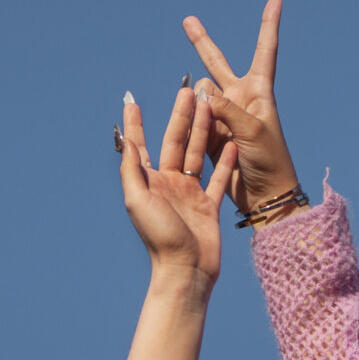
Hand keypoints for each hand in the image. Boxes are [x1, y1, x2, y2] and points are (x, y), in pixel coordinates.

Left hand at [117, 88, 232, 282]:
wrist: (186, 269)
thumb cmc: (159, 238)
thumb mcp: (138, 200)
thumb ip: (133, 170)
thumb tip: (127, 141)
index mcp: (148, 182)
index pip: (140, 146)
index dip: (135, 124)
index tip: (131, 100)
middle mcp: (168, 184)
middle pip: (175, 142)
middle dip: (181, 117)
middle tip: (188, 90)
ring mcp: (190, 194)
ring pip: (197, 154)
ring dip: (203, 130)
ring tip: (210, 105)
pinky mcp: (209, 205)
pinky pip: (219, 178)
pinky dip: (224, 161)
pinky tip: (231, 142)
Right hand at [183, 0, 297, 210]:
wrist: (265, 196)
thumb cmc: (270, 161)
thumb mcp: (252, 131)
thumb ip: (226, 108)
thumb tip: (199, 89)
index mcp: (259, 93)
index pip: (265, 51)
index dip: (268, 26)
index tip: (275, 1)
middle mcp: (240, 99)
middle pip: (217, 64)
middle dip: (201, 43)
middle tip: (187, 20)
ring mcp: (222, 117)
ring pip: (199, 97)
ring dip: (197, 107)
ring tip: (215, 131)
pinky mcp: (209, 136)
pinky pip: (192, 120)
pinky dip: (190, 124)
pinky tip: (195, 135)